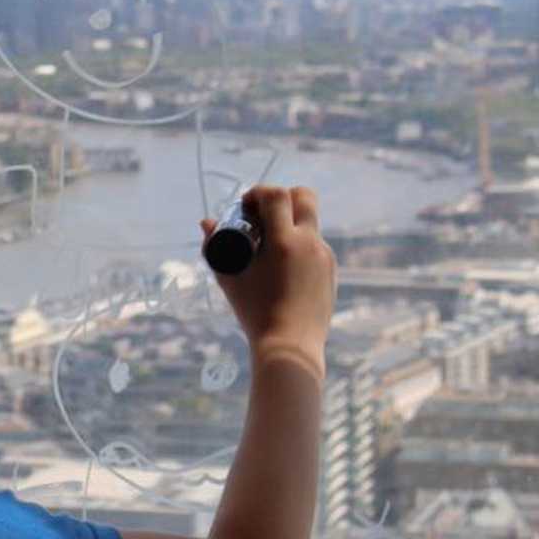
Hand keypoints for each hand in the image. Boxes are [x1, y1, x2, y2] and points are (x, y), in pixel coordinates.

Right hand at [200, 185, 333, 375]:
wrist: (290, 346)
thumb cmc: (255, 313)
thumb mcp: (229, 278)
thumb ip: (215, 247)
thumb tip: (207, 223)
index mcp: (284, 242)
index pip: (277, 195)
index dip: (258, 192)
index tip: (245, 205)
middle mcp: (309, 243)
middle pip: (304, 195)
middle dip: (282, 196)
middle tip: (263, 214)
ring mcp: (324, 255)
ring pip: (309, 221)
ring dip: (289, 223)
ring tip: (268, 246)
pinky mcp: (331, 269)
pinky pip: (315, 244)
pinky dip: (298, 245)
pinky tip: (283, 266)